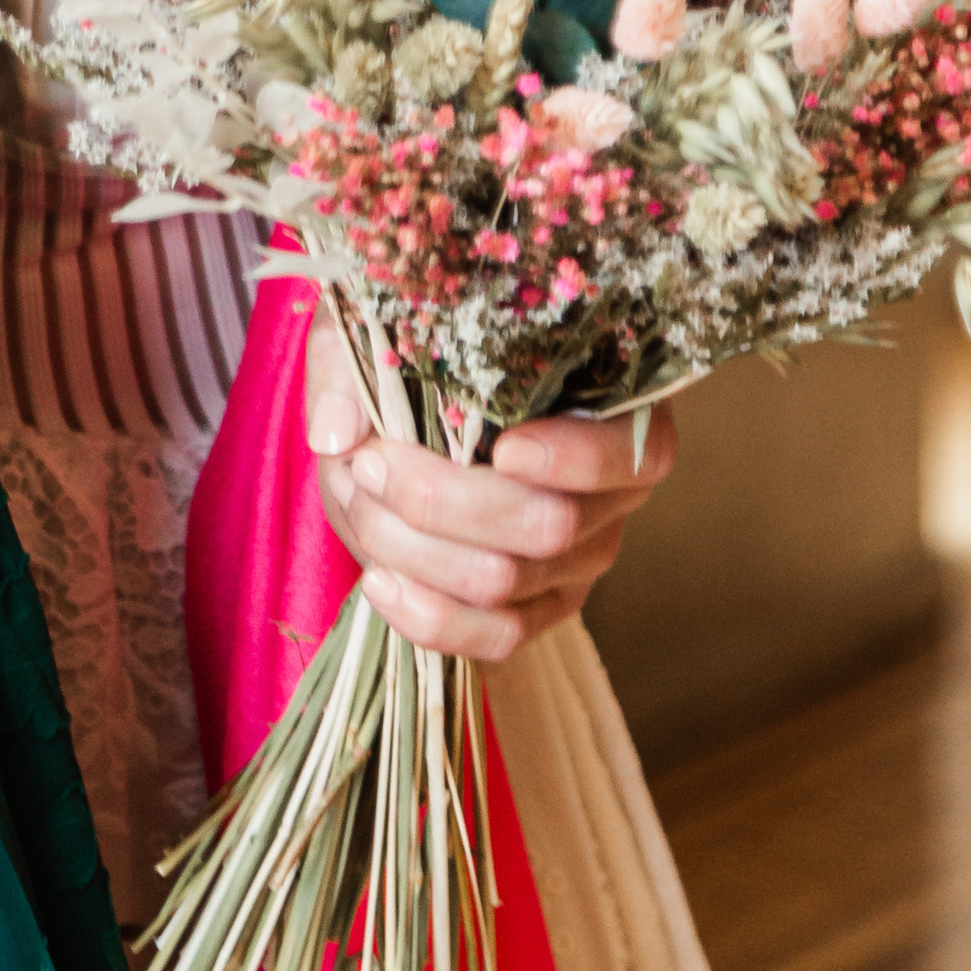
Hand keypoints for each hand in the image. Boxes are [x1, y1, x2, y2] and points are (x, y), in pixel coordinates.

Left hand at [304, 311, 675, 664]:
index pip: (632, 452)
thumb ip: (350, 366)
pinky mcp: (540, 610)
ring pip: (505, 582)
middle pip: (547, 526)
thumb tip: (338, 434)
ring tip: (356, 499)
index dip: (575, 458)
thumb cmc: (410, 362)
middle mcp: (611, 497)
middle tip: (368, 462)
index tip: (504, 449)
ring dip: (414, 549)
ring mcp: (579, 560)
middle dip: (441, 501)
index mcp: (610, 413)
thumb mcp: (379, 332)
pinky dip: (429, 617)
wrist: (402, 428)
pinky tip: (379, 580)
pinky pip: (497, 638)